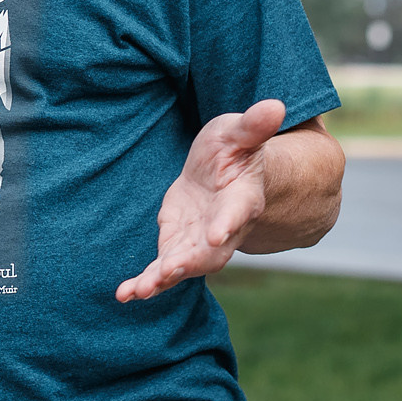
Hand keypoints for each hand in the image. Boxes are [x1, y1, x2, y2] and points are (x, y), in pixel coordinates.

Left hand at [117, 99, 286, 302]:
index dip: (226, 224)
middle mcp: (224, 228)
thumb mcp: (238, 132)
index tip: (215, 235)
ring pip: (184, 266)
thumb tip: (276, 105)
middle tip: (170, 270)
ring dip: (162, 279)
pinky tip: (124, 294)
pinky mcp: (177, 245)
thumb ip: (253, 126)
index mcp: (243, 199)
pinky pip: (162, 269)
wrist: (222, 172)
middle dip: (190, 262)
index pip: (237, 213)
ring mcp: (199, 241)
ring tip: (138, 290)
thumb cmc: (234, 149)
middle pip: (211, 252)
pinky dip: (145, 283)